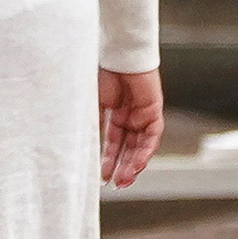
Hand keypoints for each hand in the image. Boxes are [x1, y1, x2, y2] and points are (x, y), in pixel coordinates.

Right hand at [95, 67, 163, 190]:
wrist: (118, 53)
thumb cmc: (102, 72)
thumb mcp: (93, 104)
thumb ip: (92, 124)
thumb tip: (84, 147)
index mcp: (115, 114)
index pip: (113, 144)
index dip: (108, 161)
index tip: (101, 178)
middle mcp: (130, 116)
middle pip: (128, 148)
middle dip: (121, 168)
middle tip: (115, 185)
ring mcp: (142, 114)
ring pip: (140, 146)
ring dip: (132, 164)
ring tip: (124, 181)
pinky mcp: (153, 110)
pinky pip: (151, 136)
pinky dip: (145, 151)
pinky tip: (137, 165)